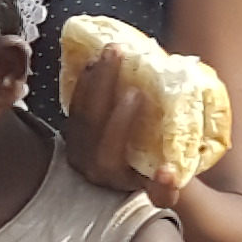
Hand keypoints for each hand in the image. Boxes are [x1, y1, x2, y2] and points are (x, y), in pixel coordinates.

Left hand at [58, 38, 198, 203]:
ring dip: (94, 76)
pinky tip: (94, 60)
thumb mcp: (160, 191)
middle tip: (120, 54)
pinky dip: (84, 80)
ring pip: (80, 107)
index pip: (109, 151)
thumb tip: (168, 173)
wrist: (129, 184)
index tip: (137, 93)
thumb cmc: (151, 182)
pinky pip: (74, 103)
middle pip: (91, 120)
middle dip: (104, 83)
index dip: (122, 122)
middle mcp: (88, 162)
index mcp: (110, 175)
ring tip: (109, 50)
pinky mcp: (72, 133)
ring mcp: (76, 146)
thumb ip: (166, 189)